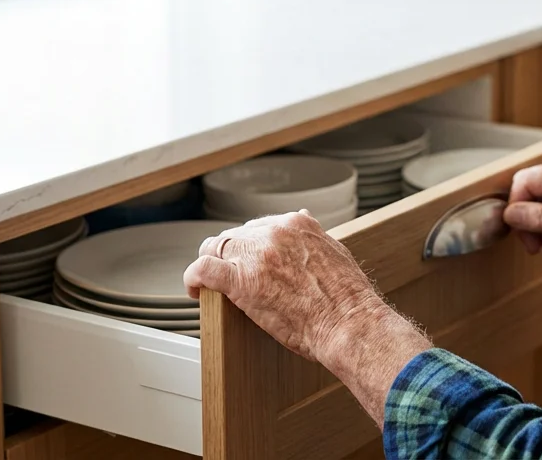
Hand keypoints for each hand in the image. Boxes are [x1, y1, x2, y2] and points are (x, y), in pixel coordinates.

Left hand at [183, 212, 430, 424]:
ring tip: (208, 282)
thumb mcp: (336, 252)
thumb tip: (304, 218)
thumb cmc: (346, 299)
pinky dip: (193, 277)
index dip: (250, 244)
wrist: (348, 323)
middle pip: (235, 235)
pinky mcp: (241, 281)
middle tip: (230, 274)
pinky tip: (194, 290)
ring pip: (214, 246)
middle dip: (230, 254)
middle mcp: (274, 233)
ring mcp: (256, 255)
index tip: (248, 260)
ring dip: (211, 262)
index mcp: (297, 225)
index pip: (259, 226)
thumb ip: (314, 236)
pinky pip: (202, 270)